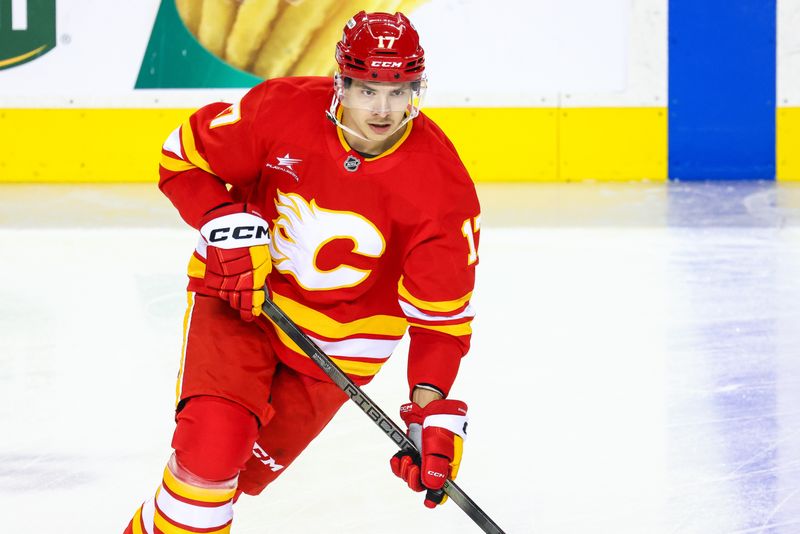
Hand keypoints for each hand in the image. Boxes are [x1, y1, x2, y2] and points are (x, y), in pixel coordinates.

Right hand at [199, 203, 271, 320]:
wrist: (228, 223)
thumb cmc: (250, 236)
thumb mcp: (262, 255)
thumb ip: (261, 274)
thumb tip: (261, 289)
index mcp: (254, 274)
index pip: (254, 298)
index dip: (254, 307)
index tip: (255, 311)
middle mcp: (238, 278)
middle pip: (240, 301)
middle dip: (244, 309)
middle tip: (247, 314)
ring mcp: (223, 276)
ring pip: (228, 296)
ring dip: (233, 299)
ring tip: (237, 302)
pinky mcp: (212, 273)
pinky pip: (218, 288)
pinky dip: (222, 290)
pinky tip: (227, 290)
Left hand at [390, 399, 467, 507]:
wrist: (427, 405)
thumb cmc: (439, 423)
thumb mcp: (438, 446)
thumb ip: (435, 468)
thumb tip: (432, 487)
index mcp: (448, 466)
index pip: (443, 490)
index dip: (435, 497)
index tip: (427, 502)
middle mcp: (435, 464)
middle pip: (422, 484)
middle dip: (414, 479)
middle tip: (411, 467)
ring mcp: (423, 458)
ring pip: (410, 475)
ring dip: (404, 470)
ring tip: (406, 457)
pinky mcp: (412, 450)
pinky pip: (401, 465)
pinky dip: (397, 463)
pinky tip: (397, 457)